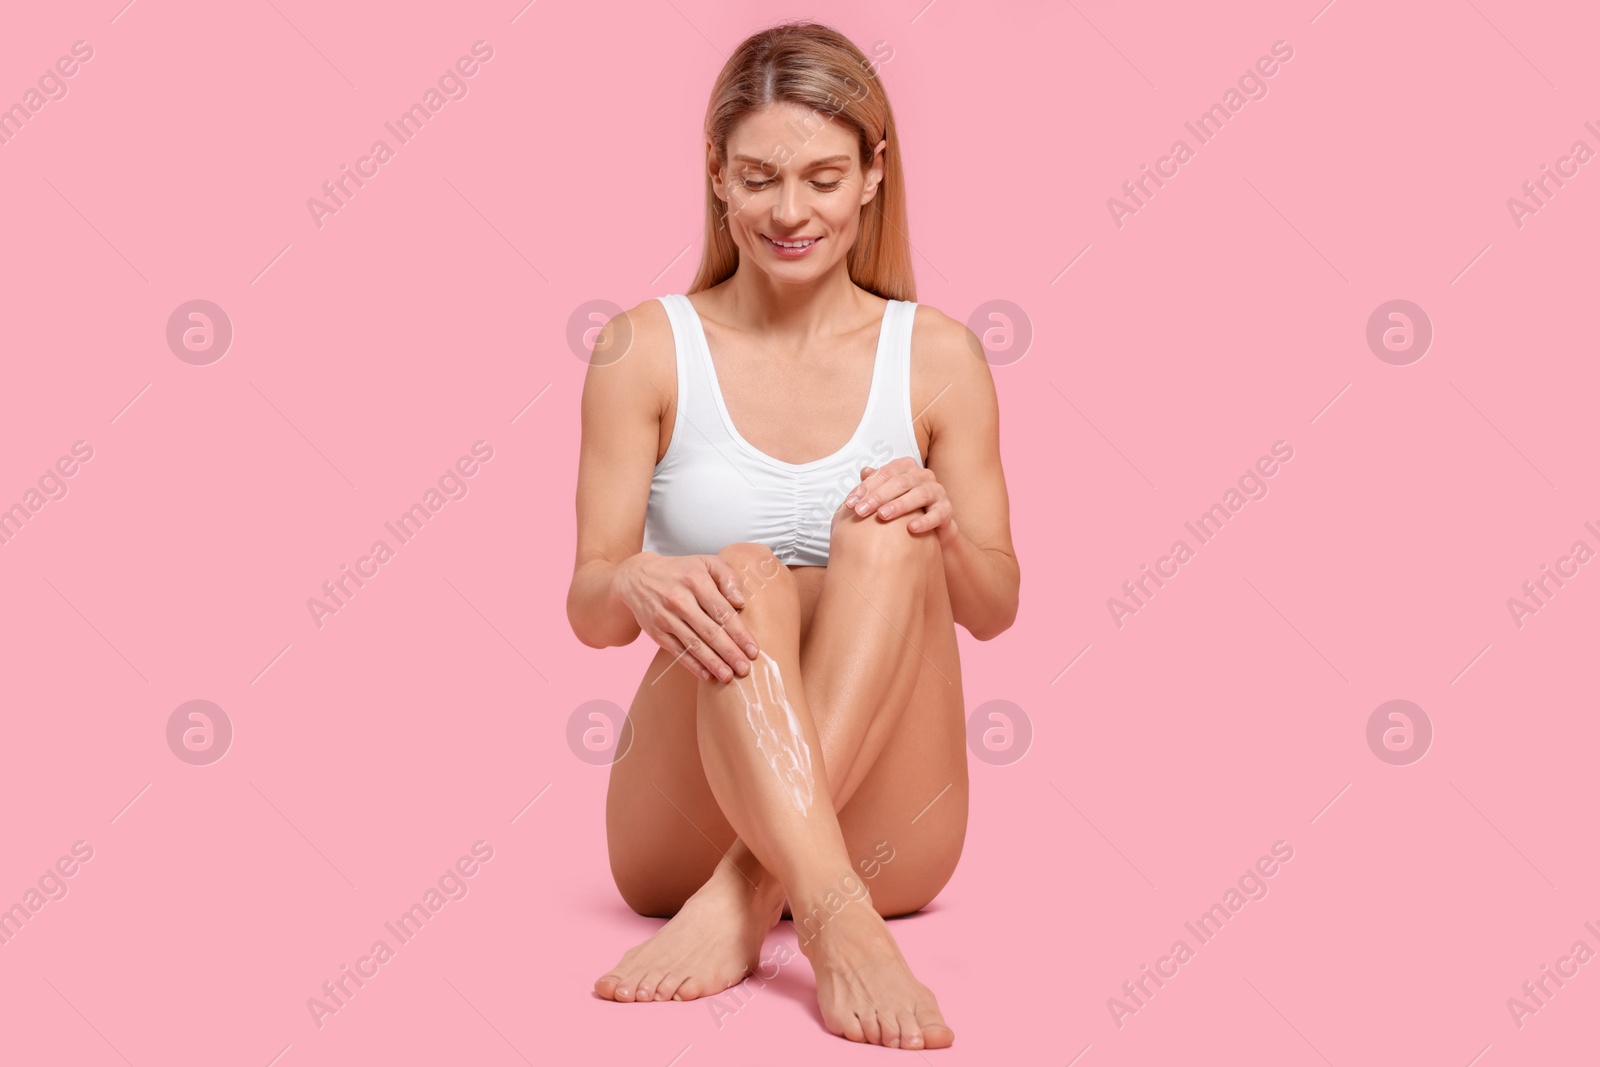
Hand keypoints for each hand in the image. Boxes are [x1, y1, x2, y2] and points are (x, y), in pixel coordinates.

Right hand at [612, 553, 758, 682]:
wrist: (637, 577)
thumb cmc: (680, 571)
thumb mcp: (705, 562)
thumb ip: (728, 577)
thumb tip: (740, 603)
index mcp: (696, 581)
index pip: (722, 612)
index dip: (739, 633)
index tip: (753, 650)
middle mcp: (679, 600)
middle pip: (710, 631)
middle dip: (730, 653)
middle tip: (745, 668)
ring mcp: (665, 617)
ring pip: (693, 644)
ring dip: (713, 663)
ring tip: (728, 676)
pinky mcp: (656, 632)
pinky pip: (677, 651)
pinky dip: (692, 665)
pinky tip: (706, 675)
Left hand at [842, 457, 957, 543]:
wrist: (932, 531)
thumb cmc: (905, 509)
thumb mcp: (888, 497)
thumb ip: (876, 484)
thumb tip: (864, 470)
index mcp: (907, 468)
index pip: (884, 474)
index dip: (865, 487)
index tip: (849, 503)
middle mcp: (923, 476)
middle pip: (899, 483)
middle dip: (877, 497)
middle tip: (860, 511)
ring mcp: (937, 491)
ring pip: (918, 495)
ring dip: (899, 505)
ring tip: (882, 516)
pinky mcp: (947, 510)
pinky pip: (937, 514)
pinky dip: (925, 521)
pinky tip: (911, 529)